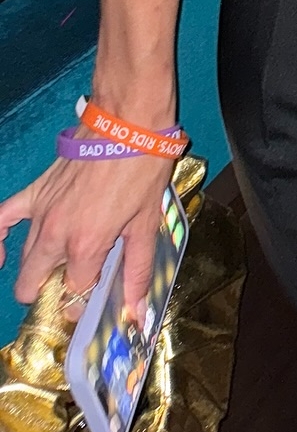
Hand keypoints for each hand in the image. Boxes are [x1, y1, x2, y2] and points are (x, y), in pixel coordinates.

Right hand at [0, 153, 172, 318]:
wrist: (128, 122)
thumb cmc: (143, 168)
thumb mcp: (147, 221)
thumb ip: (138, 268)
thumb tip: (138, 310)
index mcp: (85, 246)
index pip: (73, 295)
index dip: (84, 302)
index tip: (96, 297)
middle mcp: (55, 235)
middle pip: (33, 285)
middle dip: (51, 292)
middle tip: (76, 282)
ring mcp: (40, 213)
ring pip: (24, 260)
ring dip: (38, 269)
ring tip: (61, 266)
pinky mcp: (34, 193)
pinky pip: (1, 219)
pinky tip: (4, 252)